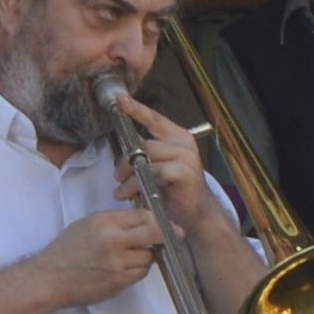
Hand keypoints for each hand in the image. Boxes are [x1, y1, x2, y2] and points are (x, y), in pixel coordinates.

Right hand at [25, 207, 164, 307]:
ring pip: (149, 256)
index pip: (144, 215)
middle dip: (166, 234)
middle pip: (155, 232)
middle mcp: (112, 240)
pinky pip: (141, 273)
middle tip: (172, 235)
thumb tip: (145, 219)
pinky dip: (138, 270)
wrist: (50, 278)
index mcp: (104, 222)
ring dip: (147, 255)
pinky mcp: (118, 282)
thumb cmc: (66, 250)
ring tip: (132, 255)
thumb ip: (115, 221)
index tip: (163, 222)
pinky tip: (125, 267)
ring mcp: (117, 263)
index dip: (157, 219)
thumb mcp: (87, 224)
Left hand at [109, 101, 223, 231]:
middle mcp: (183, 143)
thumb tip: (123, 152)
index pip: (154, 118)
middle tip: (117, 177)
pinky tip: (130, 194)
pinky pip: (154, 172)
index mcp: (177, 137)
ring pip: (147, 156)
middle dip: (126, 161)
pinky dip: (137, 184)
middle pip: (144, 143)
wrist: (196, 213)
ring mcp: (186, 157)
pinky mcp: (184, 171)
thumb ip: (146, 155)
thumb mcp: (157, 168)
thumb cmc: (174, 191)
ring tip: (121, 190)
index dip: (136, 108)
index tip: (119, 100)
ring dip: (129, 175)